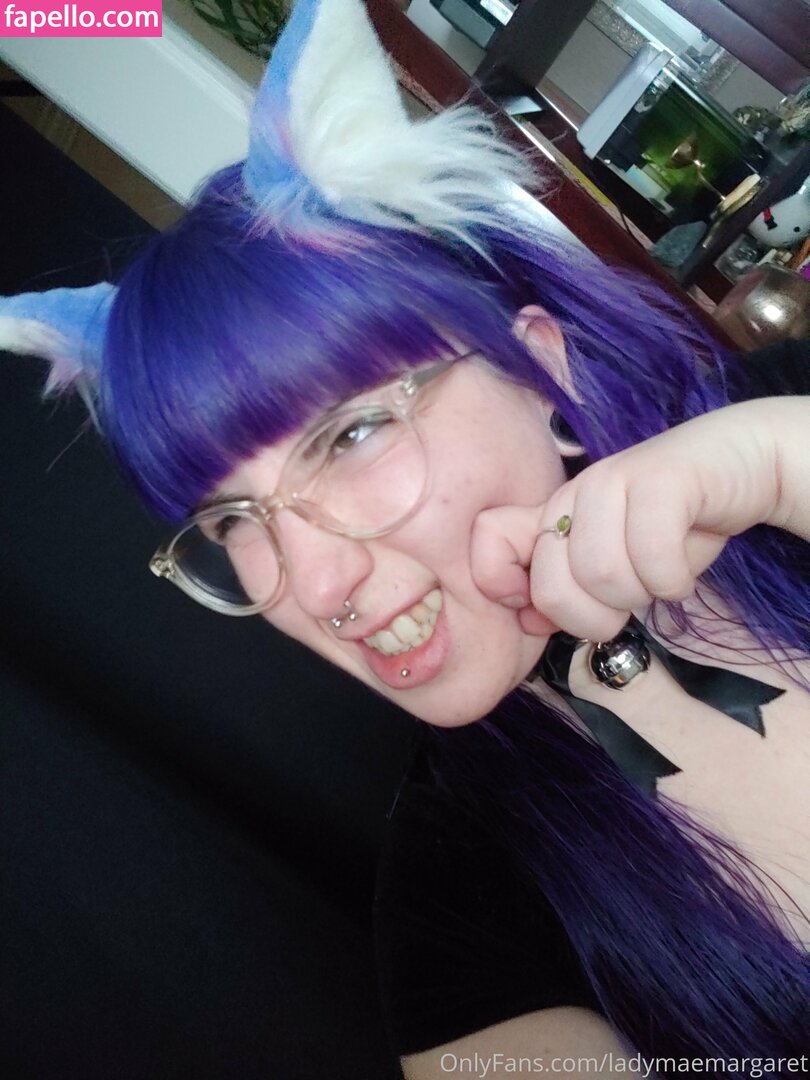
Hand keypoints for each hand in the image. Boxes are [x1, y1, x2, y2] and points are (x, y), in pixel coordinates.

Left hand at [470, 400, 786, 641]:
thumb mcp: (614, 566)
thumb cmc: (673, 527)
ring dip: (641, 597)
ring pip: (602, 575)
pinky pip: (653, 558)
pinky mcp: (660, 478)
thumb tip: (529, 621)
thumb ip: (568, 593)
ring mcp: (613, 480)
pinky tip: (684, 573)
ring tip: (659, 580)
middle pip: (552, 586)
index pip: (487, 540)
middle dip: (595, 618)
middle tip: (629, 603)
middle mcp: (573, 494)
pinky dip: (674, 583)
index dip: (509, 586)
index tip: (552, 608)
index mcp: (552, 513)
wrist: (741, 467)